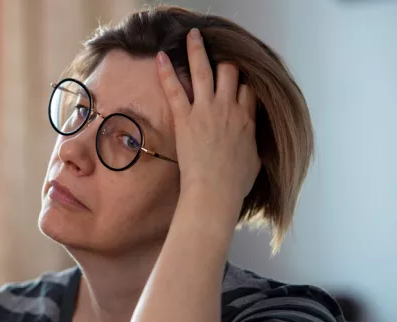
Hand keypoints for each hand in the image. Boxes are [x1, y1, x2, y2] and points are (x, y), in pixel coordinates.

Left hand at [157, 28, 260, 200]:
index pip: (248, 90)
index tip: (237, 83)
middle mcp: (229, 108)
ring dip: (198, 50)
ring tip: (192, 35)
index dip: (243, 84)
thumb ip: (253, 146)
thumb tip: (251, 146)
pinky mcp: (185, 118)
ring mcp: (206, 110)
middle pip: (231, 72)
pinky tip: (161, 56)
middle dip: (225, 61)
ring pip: (204, 70)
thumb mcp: (254, 162)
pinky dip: (167, 71)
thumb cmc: (234, 184)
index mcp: (247, 120)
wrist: (215, 190)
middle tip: (217, 54)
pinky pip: (175, 89)